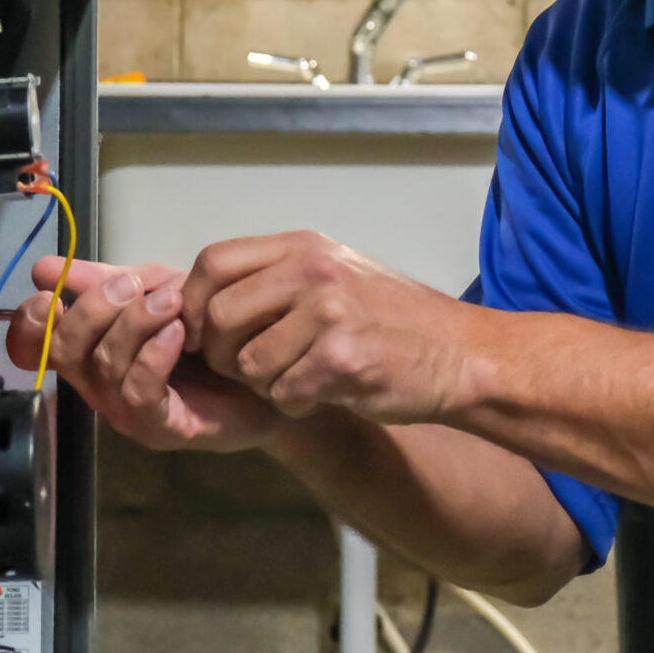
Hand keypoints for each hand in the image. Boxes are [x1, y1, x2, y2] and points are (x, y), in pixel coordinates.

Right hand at [10, 256, 289, 452]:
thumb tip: (45, 267)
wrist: (269, 370)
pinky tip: (179, 332)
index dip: (32, 321)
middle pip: (66, 351)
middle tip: (130, 286)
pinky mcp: (161, 428)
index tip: (53, 292)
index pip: (34, 347)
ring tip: (171, 302)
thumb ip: (108, 279)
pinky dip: (154, 355)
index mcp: (89, 352)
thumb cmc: (208, 334)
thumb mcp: (158, 291)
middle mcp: (98, 385)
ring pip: (105, 366)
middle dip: (92, 310)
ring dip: (134, 325)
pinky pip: (140, 392)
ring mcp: (126, 411)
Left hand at [179, 232, 481, 424]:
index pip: (212, 262)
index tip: (204, 334)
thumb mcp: (335, 275)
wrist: (460, 354)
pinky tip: (323, 394)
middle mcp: (312, 271)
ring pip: (247, 363)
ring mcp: (329, 313)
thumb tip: (202, 303)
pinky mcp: (342, 359)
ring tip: (298, 380)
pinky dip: (295, 404)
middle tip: (251, 369)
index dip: (192, 304)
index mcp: (303, 248)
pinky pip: (283, 393)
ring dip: (264, 385)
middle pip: (217, 315)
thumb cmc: (393, 322)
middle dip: (221, 354)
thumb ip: (276, 280)